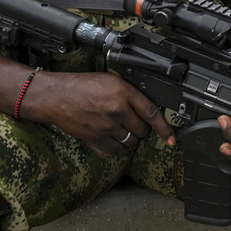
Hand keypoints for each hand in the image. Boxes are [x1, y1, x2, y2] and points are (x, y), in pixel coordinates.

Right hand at [26, 70, 174, 156]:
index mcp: (123, 92)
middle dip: (143, 129)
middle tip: (135, 123)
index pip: (152, 113)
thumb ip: (130, 93)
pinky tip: (114, 138)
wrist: (57, 96)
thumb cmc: (82, 85)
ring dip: (131, 138)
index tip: (172, 139)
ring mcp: (106, 127)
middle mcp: (117, 110)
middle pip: (143, 130)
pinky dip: (118, 147)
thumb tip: (147, 106)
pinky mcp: (95, 139)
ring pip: (131, 142)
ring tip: (123, 129)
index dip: (165, 128)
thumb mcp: (111, 80)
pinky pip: (116, 150)